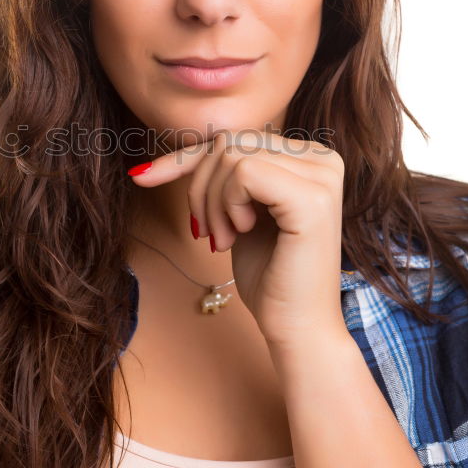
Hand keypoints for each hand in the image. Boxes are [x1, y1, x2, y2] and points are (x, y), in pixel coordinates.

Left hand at [128, 130, 347, 352]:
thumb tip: (172, 152)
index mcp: (312, 158)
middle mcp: (324, 158)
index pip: (236, 138)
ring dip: (212, 202)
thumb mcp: (239, 212)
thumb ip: (226, 176)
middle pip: (230, 142)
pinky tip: (240, 233)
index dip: (186, 157)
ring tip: (223, 239)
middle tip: (209, 234)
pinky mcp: (311, 197)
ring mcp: (322, 176)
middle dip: (201, 188)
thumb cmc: (269, 276)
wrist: (297, 329)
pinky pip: (243, 172)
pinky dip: (226, 204)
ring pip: (231, 155)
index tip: (143, 177)